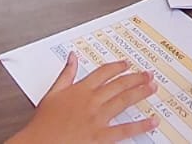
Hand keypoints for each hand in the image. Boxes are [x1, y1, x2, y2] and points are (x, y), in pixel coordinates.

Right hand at [8, 54, 158, 143]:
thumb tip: (72, 57)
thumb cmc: (43, 122)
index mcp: (80, 90)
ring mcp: (97, 118)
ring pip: (123, 101)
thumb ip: (65, 74)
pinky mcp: (100, 135)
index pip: (103, 73)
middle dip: (135, 78)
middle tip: (148, 74)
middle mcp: (91, 101)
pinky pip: (124, 130)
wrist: (39, 142)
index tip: (127, 64)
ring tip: (152, 87)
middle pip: (118, 85)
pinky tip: (152, 121)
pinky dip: (140, 126)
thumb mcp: (52, 93)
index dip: (117, 67)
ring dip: (140, 93)